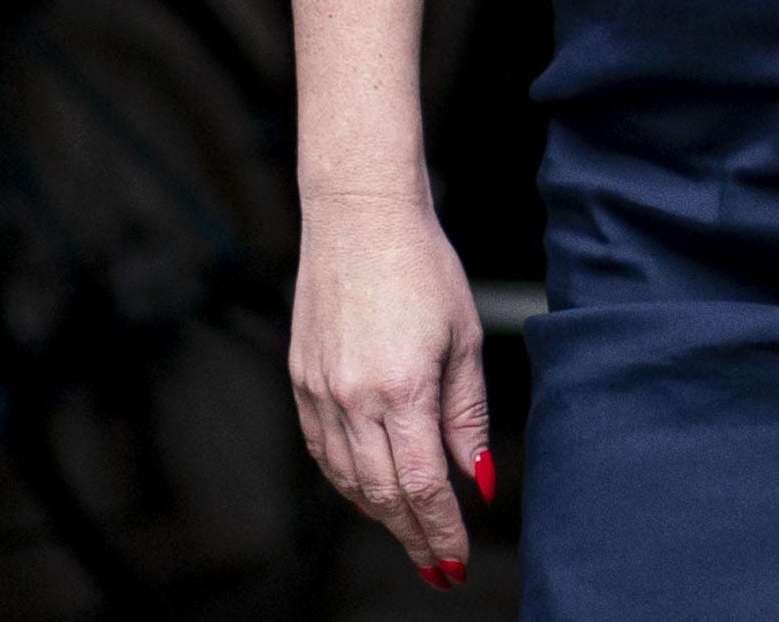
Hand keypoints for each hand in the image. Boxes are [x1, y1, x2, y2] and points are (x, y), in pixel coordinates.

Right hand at [289, 188, 493, 588]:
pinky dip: (345, 481)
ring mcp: (320, 390)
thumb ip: (468, 415)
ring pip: (347, 479)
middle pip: (382, 494)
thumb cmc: (421, 264)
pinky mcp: (301, 378)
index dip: (440, 530)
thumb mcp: (463, 338)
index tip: (455, 559)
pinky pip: (322, 450)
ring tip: (409, 534)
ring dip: (379, 515)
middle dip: (412, 536)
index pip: (421, 485)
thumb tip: (477, 477)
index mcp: (402, 388)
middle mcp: (353, 397)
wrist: (359, 215)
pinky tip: (367, 492)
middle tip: (437, 564)